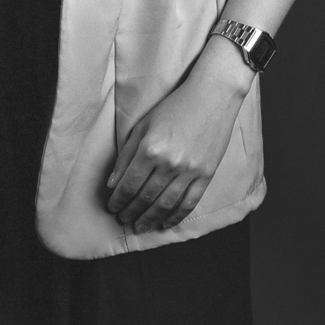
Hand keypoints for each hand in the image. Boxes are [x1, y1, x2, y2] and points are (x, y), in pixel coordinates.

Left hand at [105, 37, 250, 231]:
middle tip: (123, 220)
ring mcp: (189, 171)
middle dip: (131, 212)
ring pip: (165, 205)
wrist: (212, 97)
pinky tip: (165, 224)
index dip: (118, 200)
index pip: (128, 184)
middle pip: (145, 198)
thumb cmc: (174, 107)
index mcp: (149, 148)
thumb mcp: (143, 125)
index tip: (112, 207)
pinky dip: (175, 217)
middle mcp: (168, 163)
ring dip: (150, 220)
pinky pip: (188, 203)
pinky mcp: (206, 175)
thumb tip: (113, 183)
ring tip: (140, 227)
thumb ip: (126, 155)